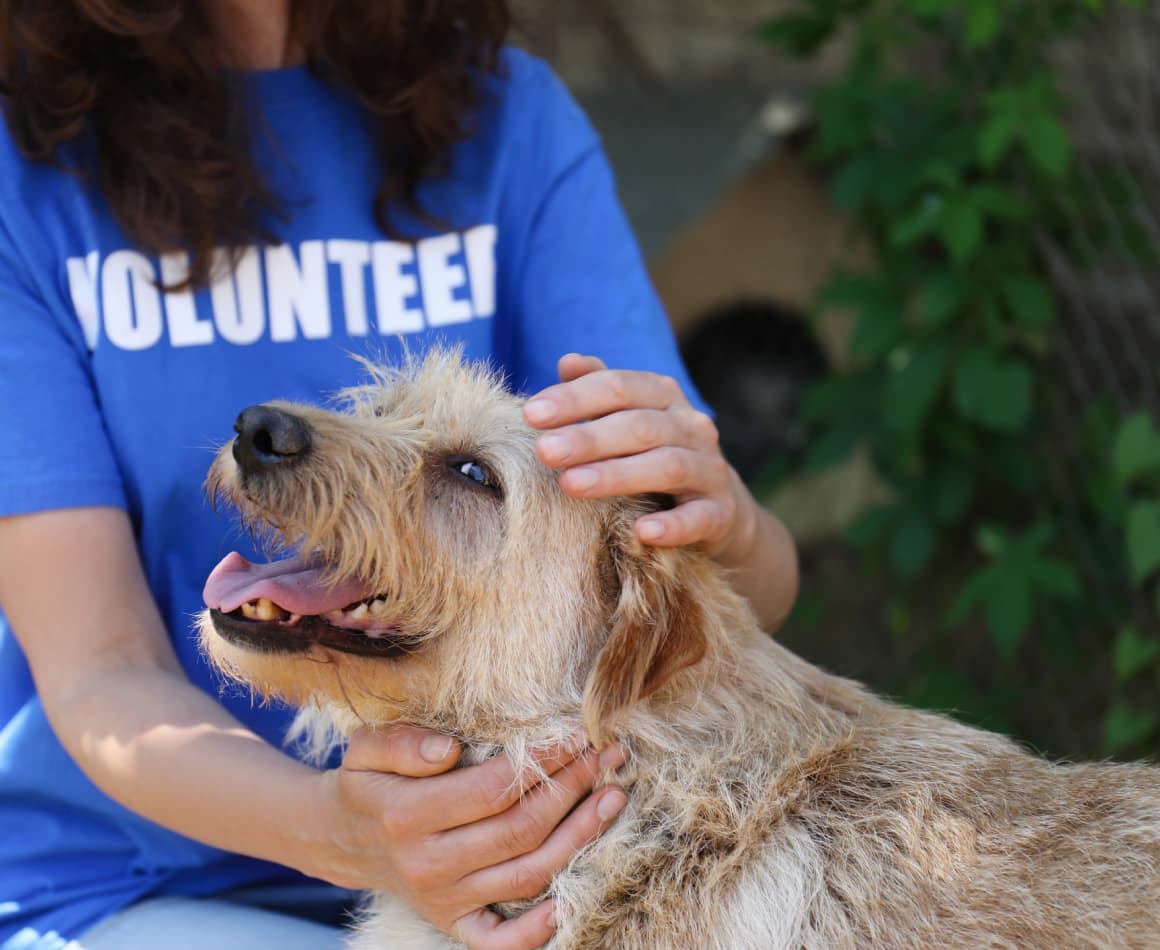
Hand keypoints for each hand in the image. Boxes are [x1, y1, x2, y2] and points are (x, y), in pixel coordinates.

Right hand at [309, 723, 626, 949]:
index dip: (541, 760)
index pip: (492, 788)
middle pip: (520, 829)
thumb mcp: (367, 747)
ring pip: (527, 874)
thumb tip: (448, 749)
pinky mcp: (453, 923)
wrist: (343, 838)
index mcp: (406, 814)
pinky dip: (537, 930)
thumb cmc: (368, 781)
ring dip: (578, 837)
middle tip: (607, 754)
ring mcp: (444, 899)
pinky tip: (572, 900)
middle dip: (572, 787)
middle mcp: (428, 863)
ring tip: (612, 798)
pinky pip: (500, 941)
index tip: (576, 732)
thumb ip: (403, 742)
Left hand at [524, 353, 756, 565]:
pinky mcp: (721, 513)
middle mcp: (691, 427)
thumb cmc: (654, 455)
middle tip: (544, 451)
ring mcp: (710, 470)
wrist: (720, 507)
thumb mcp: (629, 418)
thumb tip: (568, 362)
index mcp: (664, 397)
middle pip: (639, 426)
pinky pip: (699, 518)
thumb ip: (600, 391)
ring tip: (571, 485)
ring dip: (617, 475)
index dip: (575, 398)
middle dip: (588, 438)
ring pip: (667, 466)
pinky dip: (672, 525)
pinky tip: (642, 531)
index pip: (619, 387)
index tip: (530, 414)